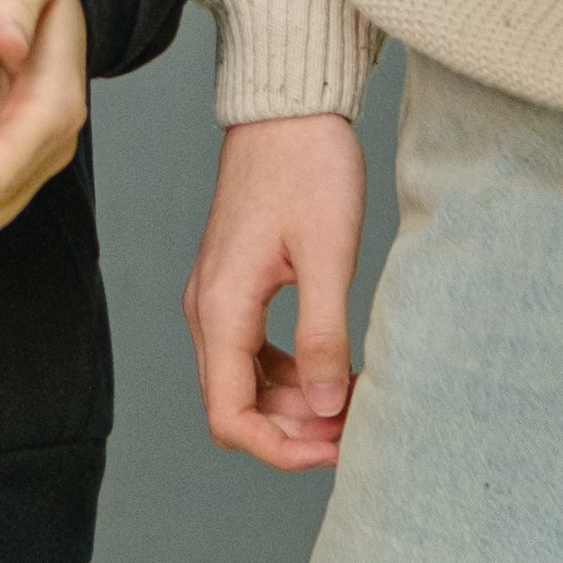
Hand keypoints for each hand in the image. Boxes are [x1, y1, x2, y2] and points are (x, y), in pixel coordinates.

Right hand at [185, 112, 366, 468]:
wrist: (286, 111)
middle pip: (233, 406)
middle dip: (291, 433)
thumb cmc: (308, 169)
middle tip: (355, 428)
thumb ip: (323, 338)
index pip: (230, 417)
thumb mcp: (329, 256)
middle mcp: (207, 308)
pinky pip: (250, 354)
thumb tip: (327, 409)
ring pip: (241, 383)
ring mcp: (216, 296)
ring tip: (351, 400)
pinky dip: (287, 376)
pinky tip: (332, 369)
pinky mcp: (232, 285)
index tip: (337, 448)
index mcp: (223, 306)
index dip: (281, 451)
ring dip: (291, 406)